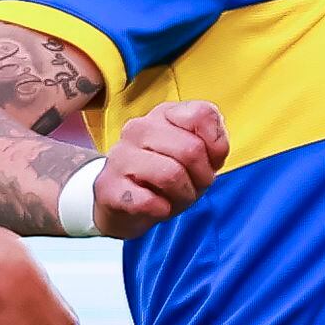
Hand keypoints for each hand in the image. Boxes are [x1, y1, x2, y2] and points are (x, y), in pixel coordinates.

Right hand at [92, 100, 227, 236]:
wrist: (122, 204)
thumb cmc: (166, 177)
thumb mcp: (198, 158)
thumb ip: (214, 143)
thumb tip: (216, 146)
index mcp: (164, 115)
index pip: (202, 114)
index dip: (215, 145)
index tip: (207, 160)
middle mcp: (139, 128)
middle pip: (191, 149)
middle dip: (202, 177)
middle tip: (192, 186)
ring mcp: (121, 156)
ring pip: (171, 174)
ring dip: (183, 195)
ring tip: (173, 197)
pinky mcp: (108, 186)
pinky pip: (148, 200)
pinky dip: (161, 209)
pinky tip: (155, 206)